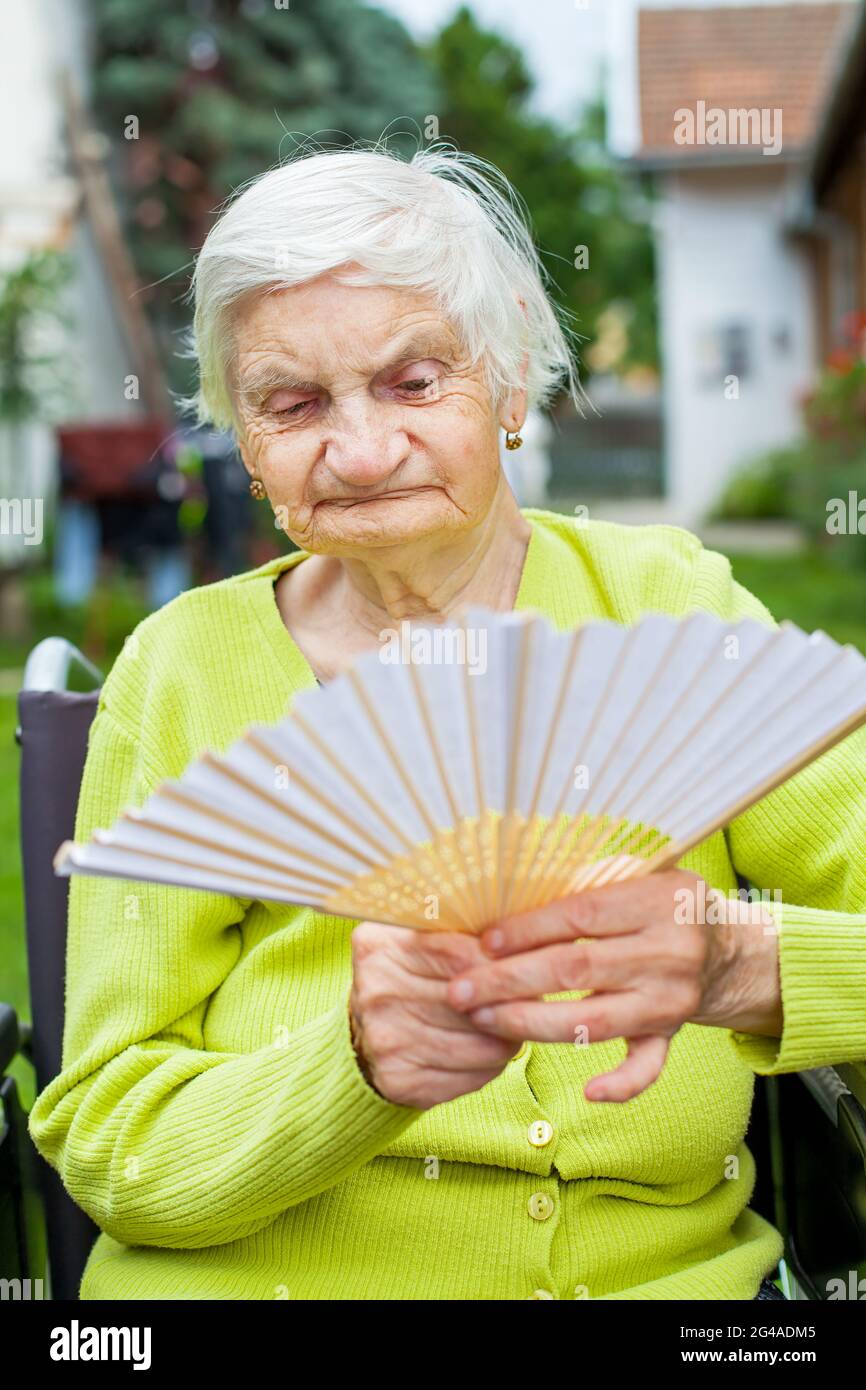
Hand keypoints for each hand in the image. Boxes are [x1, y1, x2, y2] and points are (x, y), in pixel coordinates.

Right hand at [349, 920, 520, 1109]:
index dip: (501, 961)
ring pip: (479, 1043)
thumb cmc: (406, 976)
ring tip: (513, 1026)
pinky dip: (490, 1065)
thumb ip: (457, 930)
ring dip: (507, 1037)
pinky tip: (490, 1052)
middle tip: (531, 1000)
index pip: (460, 954)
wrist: (362, 1032)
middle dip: (511, 1002)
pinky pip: (470, 1076)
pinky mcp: (399, 1080)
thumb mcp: (417, 937)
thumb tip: (519, 939)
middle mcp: (377, 993)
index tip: (524, 965)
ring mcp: (385, 1040)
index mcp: (380, 947)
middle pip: (473, 1002)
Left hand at [445, 870, 782, 1103]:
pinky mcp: (673, 1033)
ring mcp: (673, 999)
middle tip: (461, 989)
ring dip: (532, 1024)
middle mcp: (670, 952)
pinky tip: (587, 1093)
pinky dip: (622, 1084)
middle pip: (577, 970)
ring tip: (482, 1018)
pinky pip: (649, 1066)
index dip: (529, 930)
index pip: (581, 916)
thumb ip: (586, 883)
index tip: (484, 941)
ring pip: (595, 1021)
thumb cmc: (660, 902)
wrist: (724, 945)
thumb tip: (508, 893)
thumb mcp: (638, 875)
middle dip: (510, 981)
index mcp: (659, 901)